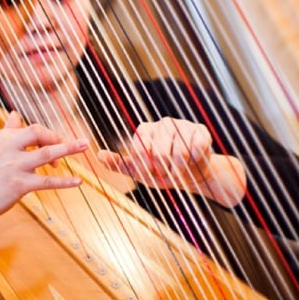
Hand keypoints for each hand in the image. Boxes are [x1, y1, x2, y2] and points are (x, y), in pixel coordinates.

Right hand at [0, 110, 87, 221]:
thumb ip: (8, 130)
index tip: (58, 149)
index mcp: (4, 137)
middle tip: (81, 142)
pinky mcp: (18, 186)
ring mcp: (13, 167)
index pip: (34, 129)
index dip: (50, 136)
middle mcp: (8, 148)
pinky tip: (78, 181)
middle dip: (60, 137)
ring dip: (68, 149)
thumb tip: (16, 113)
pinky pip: (46, 182)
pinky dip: (64, 181)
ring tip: (85, 146)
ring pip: (45, 154)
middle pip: (38, 133)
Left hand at [98, 117, 245, 207]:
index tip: (151, 173)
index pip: (140, 150)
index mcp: (144, 130)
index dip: (147, 169)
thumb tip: (98, 155)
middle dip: (164, 172)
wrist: (191, 175)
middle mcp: (163, 123)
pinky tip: (193, 162)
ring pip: (180, 153)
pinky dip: (195, 162)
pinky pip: (196, 149)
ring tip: (180, 170)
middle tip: (167, 174)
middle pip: (160, 153)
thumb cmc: (162, 172)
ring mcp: (182, 125)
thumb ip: (118, 164)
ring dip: (180, 170)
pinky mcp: (200, 130)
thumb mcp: (138, 171)